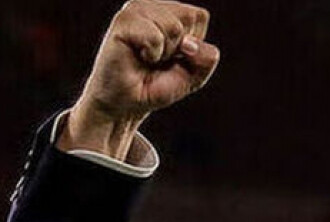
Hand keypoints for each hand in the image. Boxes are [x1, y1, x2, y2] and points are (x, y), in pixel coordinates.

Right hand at [59, 1, 218, 158]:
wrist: (125, 104)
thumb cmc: (156, 86)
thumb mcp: (193, 75)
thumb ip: (206, 58)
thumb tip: (190, 44)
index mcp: (169, 10)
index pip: (199, 16)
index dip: (193, 45)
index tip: (172, 57)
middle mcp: (151, 5)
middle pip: (189, 18)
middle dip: (179, 48)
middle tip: (158, 59)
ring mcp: (136, 9)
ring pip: (174, 27)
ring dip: (165, 52)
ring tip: (147, 58)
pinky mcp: (123, 21)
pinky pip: (155, 37)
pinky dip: (152, 54)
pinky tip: (138, 57)